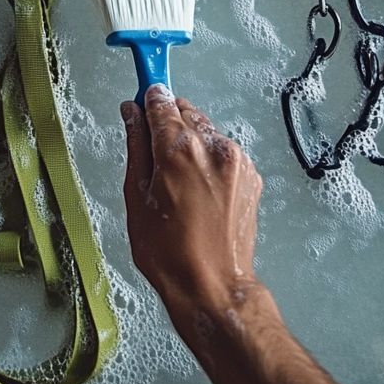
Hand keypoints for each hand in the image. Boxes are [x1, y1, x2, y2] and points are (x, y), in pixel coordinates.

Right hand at [120, 84, 262, 318]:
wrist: (212, 287)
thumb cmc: (170, 252)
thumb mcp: (136, 196)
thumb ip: (136, 146)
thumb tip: (131, 114)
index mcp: (179, 149)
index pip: (161, 101)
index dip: (148, 98)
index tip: (140, 96)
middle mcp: (213, 147)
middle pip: (185, 112)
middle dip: (168, 123)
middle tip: (153, 152)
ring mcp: (237, 161)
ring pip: (206, 131)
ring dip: (190, 142)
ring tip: (177, 180)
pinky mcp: (251, 176)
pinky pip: (223, 152)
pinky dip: (209, 159)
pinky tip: (198, 189)